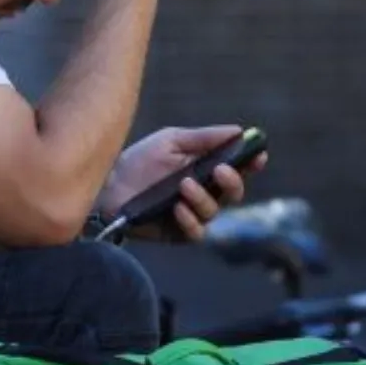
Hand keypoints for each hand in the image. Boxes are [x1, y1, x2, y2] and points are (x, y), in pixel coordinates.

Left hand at [97, 124, 267, 243]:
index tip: (258, 154)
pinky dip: (190, 220)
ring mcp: (191, 214)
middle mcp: (204, 193)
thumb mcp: (171, 141)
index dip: (252, 163)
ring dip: (203, 197)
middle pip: (234, 193)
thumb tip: (237, 131)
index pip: (238, 168)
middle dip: (233, 181)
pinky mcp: (177, 233)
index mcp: (206, 169)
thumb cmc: (139, 161)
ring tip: (184, 184)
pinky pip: (196, 232)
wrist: (107, 183)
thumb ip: (204, 138)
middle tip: (220, 170)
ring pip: (214, 211)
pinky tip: (177, 207)